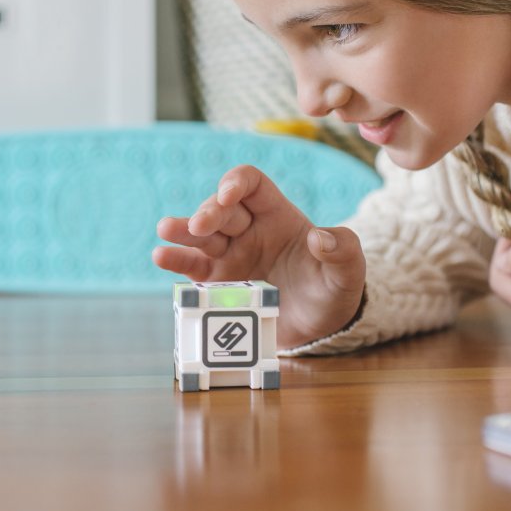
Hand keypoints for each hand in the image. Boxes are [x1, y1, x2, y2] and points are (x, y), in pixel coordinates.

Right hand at [153, 165, 365, 347]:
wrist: (320, 327)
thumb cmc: (332, 289)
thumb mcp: (348, 271)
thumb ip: (343, 250)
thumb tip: (321, 237)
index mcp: (277, 215)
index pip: (251, 184)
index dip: (236, 183)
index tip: (228, 196)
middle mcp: (248, 230)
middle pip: (220, 209)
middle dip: (208, 212)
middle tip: (200, 226)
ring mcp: (230, 256)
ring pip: (200, 235)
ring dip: (182, 230)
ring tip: (166, 230)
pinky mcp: (219, 284)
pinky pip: (193, 268)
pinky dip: (176, 261)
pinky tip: (161, 256)